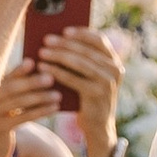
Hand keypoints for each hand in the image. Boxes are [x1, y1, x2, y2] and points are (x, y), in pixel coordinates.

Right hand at [0, 60, 59, 156]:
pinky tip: (54, 108)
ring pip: (19, 103)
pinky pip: (23, 118)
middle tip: (51, 78)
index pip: (4, 76)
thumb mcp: (3, 95)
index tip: (32, 62)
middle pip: (11, 88)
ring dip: (40, 98)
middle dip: (32, 82)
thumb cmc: (1, 109)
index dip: (18, 70)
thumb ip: (14, 80)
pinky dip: (40, 111)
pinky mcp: (0, 128)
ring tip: (58, 95)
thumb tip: (32, 62)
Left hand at [39, 25, 124, 156]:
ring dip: (58, 56)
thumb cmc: (87, 97)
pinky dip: (57, 72)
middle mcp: (115, 70)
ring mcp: (108, 82)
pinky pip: (74, 79)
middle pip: (87, 50)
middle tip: (46, 39)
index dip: (81, 33)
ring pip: (80, 63)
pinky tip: (43, 68)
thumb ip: (82, 59)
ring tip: (41, 52)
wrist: (97, 126)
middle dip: (64, 44)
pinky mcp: (97, 94)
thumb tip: (57, 38)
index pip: (99, 40)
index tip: (63, 30)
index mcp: (115, 62)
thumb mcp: (89, 76)